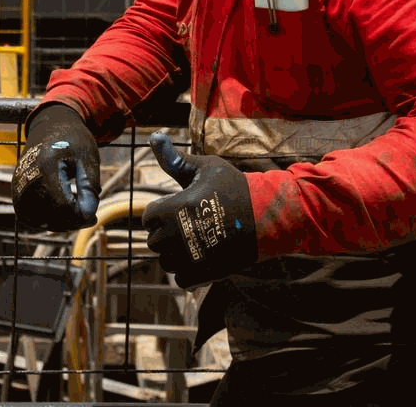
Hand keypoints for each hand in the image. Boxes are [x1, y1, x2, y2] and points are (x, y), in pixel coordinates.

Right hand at [12, 104, 100, 230]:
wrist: (51, 126)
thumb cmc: (73, 141)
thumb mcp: (88, 158)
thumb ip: (89, 186)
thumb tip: (88, 214)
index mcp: (47, 166)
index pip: (62, 205)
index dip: (79, 216)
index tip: (94, 217)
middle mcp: (28, 177)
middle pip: (48, 216)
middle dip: (71, 222)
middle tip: (89, 216)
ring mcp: (18, 184)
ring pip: (37, 219)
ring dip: (58, 223)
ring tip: (75, 210)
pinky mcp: (16, 189)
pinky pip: (28, 215)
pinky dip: (45, 219)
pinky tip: (61, 210)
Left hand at [142, 133, 256, 288]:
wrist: (267, 215)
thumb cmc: (235, 187)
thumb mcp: (206, 168)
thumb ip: (176, 160)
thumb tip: (153, 137)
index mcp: (174, 208)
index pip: (148, 218)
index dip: (160, 212)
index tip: (177, 208)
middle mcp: (178, 235)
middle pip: (154, 242)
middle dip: (165, 233)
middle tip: (187, 224)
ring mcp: (191, 257)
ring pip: (166, 262)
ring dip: (175, 254)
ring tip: (194, 240)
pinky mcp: (205, 274)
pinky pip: (181, 279)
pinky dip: (187, 272)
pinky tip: (200, 257)